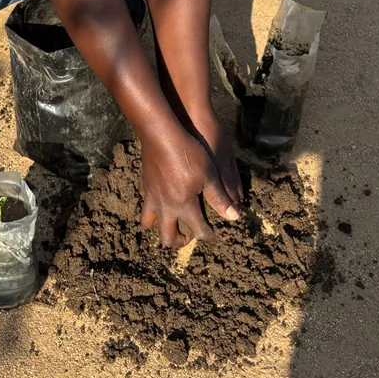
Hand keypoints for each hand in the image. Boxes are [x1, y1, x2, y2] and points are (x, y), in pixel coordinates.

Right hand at [139, 123, 240, 247]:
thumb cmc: (188, 154)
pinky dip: (151, 206)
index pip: (198, 231)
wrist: (161, 135)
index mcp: (184, 206)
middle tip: (187, 237)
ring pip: (148, 222)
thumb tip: (234, 217)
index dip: (208, 236)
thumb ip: (219, 198)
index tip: (213, 234)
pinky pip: (145, 202)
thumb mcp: (209, 175)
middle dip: (178, 242)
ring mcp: (152, 196)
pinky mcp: (145, 184)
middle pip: (167, 236)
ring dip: (159, 227)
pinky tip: (159, 199)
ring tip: (169, 223)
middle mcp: (166, 206)